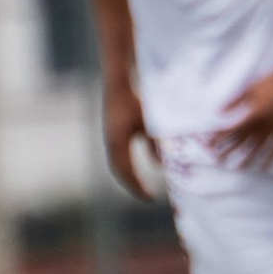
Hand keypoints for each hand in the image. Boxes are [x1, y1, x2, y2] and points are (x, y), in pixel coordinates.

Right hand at [102, 78, 155, 198]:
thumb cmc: (138, 98)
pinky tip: (152, 157)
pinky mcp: (118, 124)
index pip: (126, 172)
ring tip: (145, 181)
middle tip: (147, 195)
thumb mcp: (151, 123)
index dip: (137, 187)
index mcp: (118, 142)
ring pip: (121, 158)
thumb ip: (156, 144)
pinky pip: (124, 147)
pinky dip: (135, 156)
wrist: (122, 75)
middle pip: (120, 168)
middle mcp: (112, 139)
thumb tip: (161, 166)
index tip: (150, 198)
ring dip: (132, 170)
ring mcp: (113, 131)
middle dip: (133, 183)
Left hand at [213, 60, 272, 165]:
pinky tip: (264, 167)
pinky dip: (271, 158)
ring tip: (238, 168)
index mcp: (252, 113)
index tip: (208, 144)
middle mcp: (262, 124)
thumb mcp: (251, 88)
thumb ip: (235, 101)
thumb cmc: (272, 81)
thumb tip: (218, 111)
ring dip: (248, 158)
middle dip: (228, 151)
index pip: (231, 129)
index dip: (219, 137)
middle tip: (217, 161)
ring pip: (259, 147)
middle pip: (242, 141)